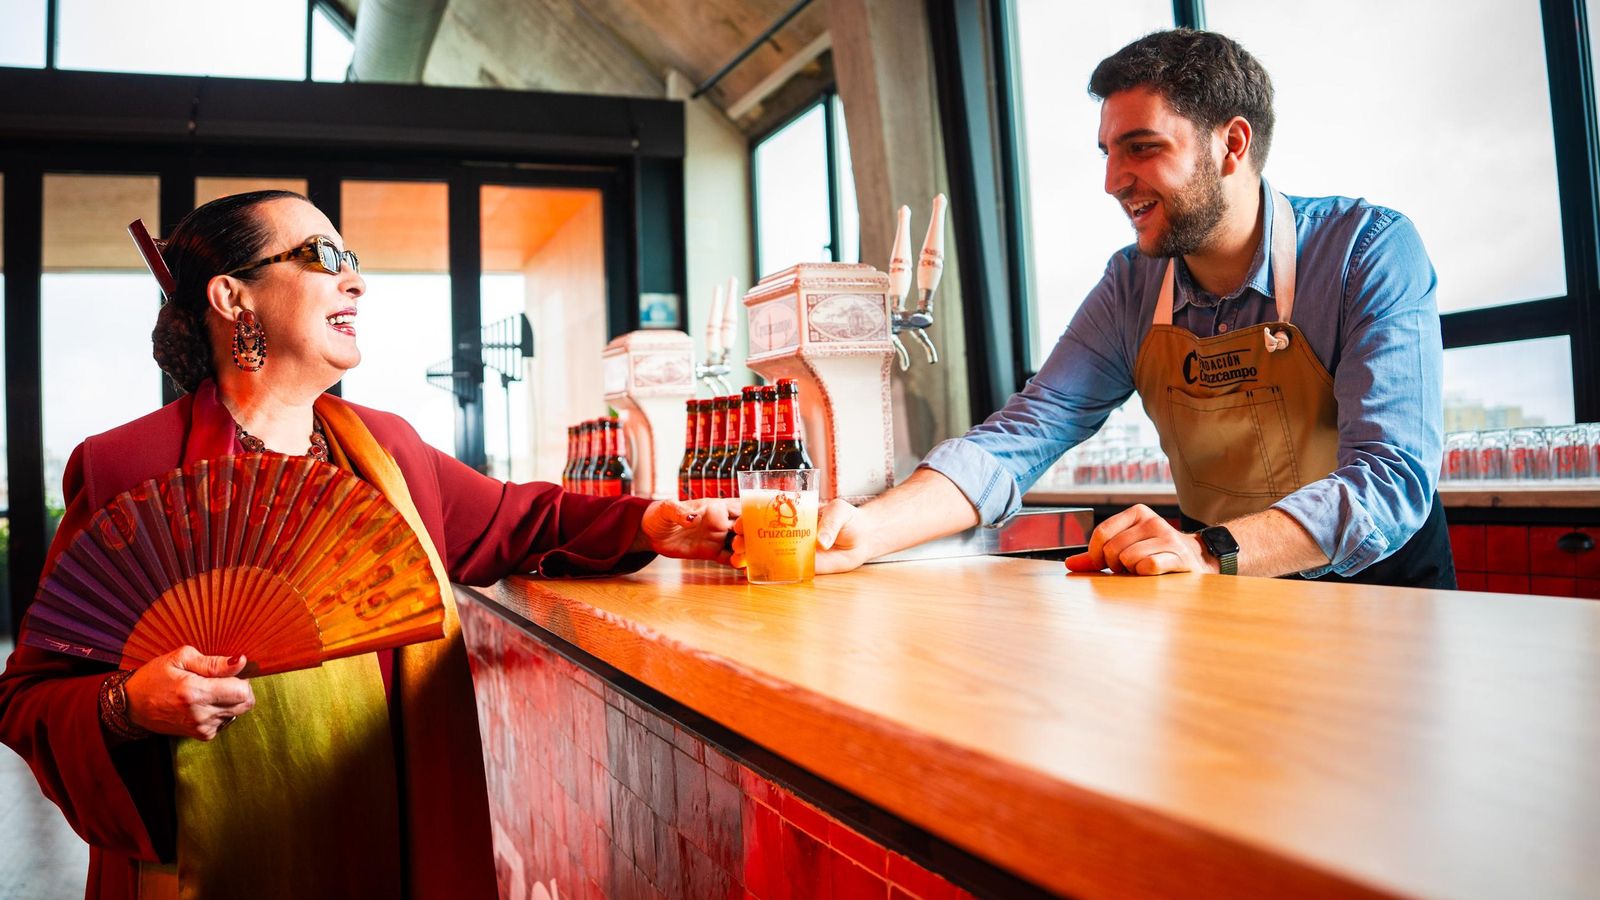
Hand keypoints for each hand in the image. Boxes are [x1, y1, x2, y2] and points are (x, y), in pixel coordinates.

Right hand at [124, 646, 254, 740]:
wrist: (132, 705)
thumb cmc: (155, 676)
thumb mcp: (181, 658)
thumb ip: (214, 662)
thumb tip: (242, 662)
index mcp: (195, 693)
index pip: (242, 691)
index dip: (241, 678)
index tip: (228, 671)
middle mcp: (200, 714)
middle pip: (245, 703)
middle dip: (239, 688)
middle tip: (219, 679)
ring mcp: (201, 728)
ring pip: (237, 711)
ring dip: (230, 700)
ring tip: (207, 690)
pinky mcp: (202, 735)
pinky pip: (226, 720)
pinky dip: (221, 710)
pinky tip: (203, 702)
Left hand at [639, 498, 739, 563]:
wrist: (650, 533)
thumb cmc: (659, 514)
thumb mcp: (666, 509)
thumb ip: (679, 512)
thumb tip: (692, 519)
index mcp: (715, 507)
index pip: (740, 507)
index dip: (748, 515)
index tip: (741, 525)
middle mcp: (721, 522)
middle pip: (745, 527)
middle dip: (749, 535)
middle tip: (739, 544)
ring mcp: (717, 538)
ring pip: (740, 544)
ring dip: (745, 551)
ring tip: (739, 558)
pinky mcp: (711, 553)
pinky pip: (729, 558)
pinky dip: (737, 563)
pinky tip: (741, 568)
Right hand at [729, 498, 871, 574]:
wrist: (863, 538)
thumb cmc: (849, 518)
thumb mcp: (840, 511)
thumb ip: (830, 523)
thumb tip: (821, 542)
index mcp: (793, 514)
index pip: (766, 514)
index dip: (750, 518)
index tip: (740, 524)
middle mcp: (789, 532)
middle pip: (760, 535)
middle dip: (744, 538)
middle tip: (737, 543)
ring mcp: (794, 549)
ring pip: (767, 552)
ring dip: (750, 555)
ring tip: (739, 559)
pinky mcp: (804, 565)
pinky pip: (783, 569)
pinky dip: (768, 571)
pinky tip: (753, 572)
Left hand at [1064, 504, 1216, 575]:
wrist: (1196, 560)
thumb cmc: (1154, 554)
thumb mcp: (1126, 547)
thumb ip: (1096, 556)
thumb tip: (1069, 563)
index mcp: (1137, 513)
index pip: (1101, 533)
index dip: (1095, 554)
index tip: (1102, 564)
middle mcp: (1152, 521)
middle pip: (1113, 549)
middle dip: (1114, 565)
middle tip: (1126, 568)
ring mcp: (1167, 538)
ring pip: (1129, 558)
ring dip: (1131, 571)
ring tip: (1141, 570)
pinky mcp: (1179, 557)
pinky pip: (1148, 566)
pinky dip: (1145, 574)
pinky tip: (1153, 574)